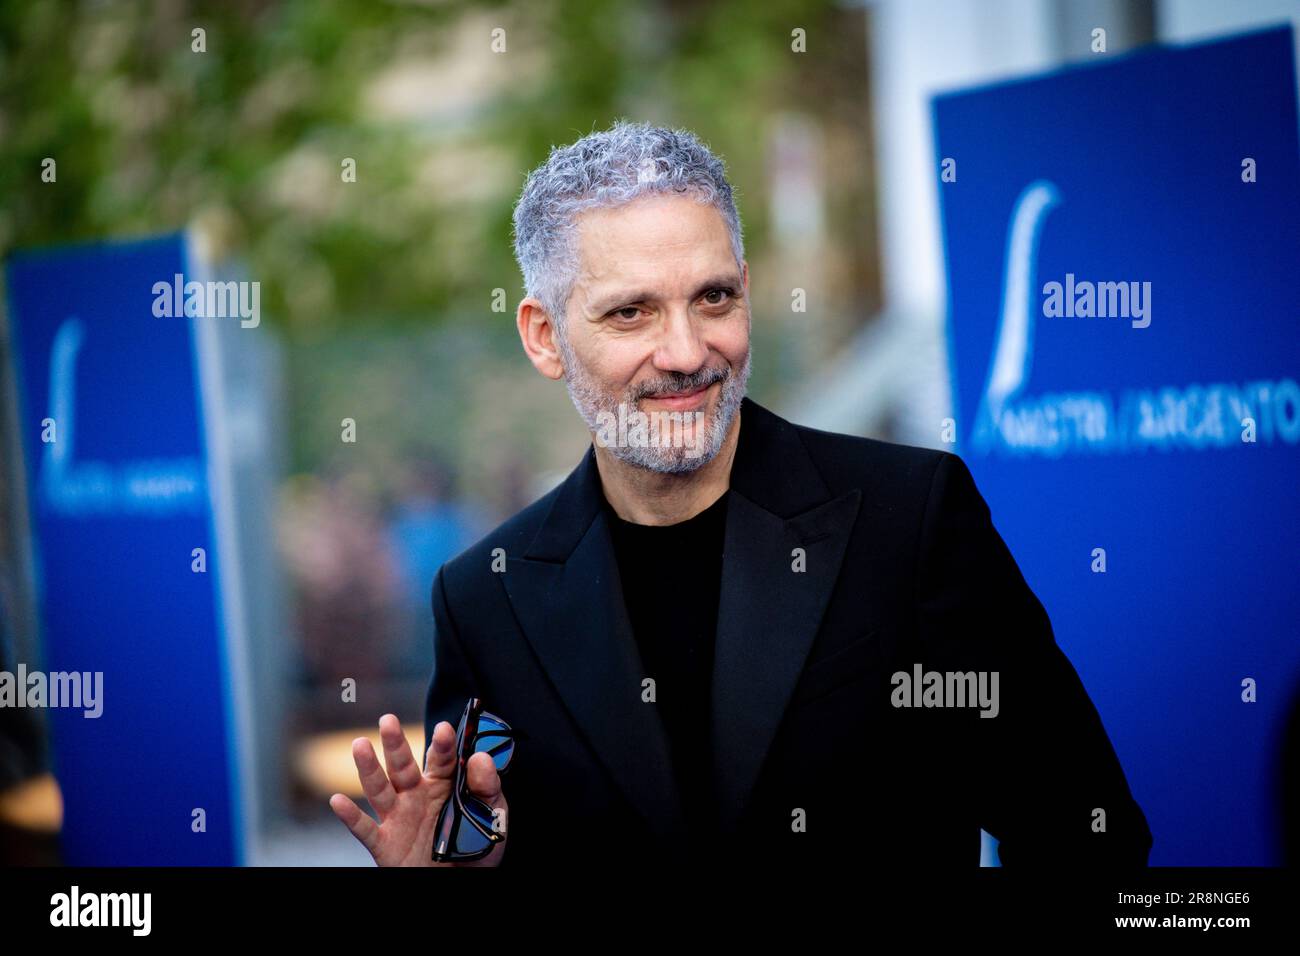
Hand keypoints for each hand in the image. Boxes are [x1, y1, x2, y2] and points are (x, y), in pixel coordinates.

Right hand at [329, 713, 507, 866]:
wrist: (459, 882)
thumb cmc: (476, 847)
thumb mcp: (492, 815)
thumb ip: (487, 786)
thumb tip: (480, 756)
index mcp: (443, 784)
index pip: (441, 759)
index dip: (442, 744)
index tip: (445, 729)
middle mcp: (416, 796)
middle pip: (402, 766)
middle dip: (395, 744)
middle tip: (388, 720)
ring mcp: (398, 818)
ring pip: (380, 790)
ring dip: (368, 768)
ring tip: (360, 744)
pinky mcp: (385, 844)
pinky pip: (366, 829)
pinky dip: (351, 817)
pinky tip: (338, 801)